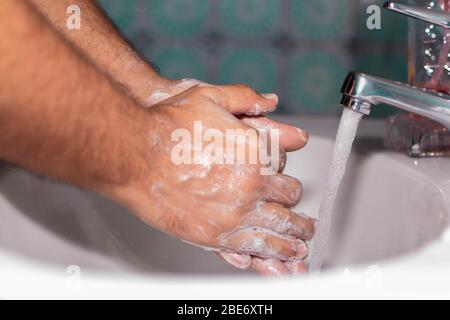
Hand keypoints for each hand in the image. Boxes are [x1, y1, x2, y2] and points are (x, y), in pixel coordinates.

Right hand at [128, 78, 314, 273]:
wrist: (134, 155)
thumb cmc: (167, 128)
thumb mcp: (210, 98)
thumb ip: (245, 99)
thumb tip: (271, 101)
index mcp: (255, 154)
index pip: (285, 171)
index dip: (287, 180)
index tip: (286, 186)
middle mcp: (250, 186)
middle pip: (287, 204)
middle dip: (297, 215)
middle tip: (304, 225)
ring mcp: (233, 213)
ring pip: (277, 232)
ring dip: (292, 242)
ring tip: (299, 250)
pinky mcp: (213, 236)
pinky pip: (252, 250)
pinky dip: (270, 257)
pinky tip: (277, 262)